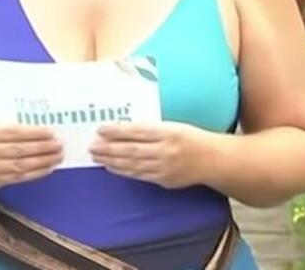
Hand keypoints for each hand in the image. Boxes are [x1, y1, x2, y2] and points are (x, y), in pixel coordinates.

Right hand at [0, 122, 62, 190]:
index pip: (13, 132)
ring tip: (58, 156)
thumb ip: (4, 128)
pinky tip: (48, 168)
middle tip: (59, 144)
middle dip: (43, 147)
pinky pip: (19, 177)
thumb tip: (36, 129)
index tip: (51, 132)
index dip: (34, 132)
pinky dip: (35, 173)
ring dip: (43, 161)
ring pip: (21, 164)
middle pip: (19, 149)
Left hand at [89, 122, 218, 188]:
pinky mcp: (164, 180)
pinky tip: (111, 167)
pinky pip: (139, 175)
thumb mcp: (172, 125)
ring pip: (133, 164)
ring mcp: (164, 167)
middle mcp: (165, 150)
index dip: (117, 131)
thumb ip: (149, 127)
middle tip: (92, 145)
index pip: (137, 131)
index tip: (100, 129)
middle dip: (109, 148)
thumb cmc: (189, 137)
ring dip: (111, 160)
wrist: (212, 160)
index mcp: (167, 132)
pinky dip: (123, 171)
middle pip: (131, 150)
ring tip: (96, 156)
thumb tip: (121, 129)